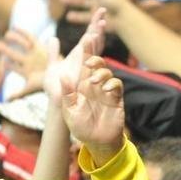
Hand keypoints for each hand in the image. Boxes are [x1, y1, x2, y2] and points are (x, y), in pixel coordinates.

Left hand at [0, 30, 48, 97]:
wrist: (64, 76)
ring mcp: (34, 53)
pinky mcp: (40, 46)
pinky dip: (22, 32)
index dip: (7, 65)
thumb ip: (19, 93)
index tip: (2, 63)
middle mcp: (28, 61)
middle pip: (14, 54)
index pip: (13, 67)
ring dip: (13, 39)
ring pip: (21, 44)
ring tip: (6, 35)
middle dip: (5, 50)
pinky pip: (30, 37)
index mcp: (26, 72)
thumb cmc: (49, 83)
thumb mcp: (32, 88)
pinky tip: (15, 27)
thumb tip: (5, 100)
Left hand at [59, 11, 124, 161]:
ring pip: (107, 72)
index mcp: (81, 85)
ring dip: (101, 72)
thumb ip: (67, 94)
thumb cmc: (80, 127)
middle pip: (97, 63)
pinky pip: (117, 85)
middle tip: (90, 50)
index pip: (84, 64)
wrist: (95, 142)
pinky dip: (112, 84)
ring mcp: (106, 91)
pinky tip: (105, 90)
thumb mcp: (69, 111)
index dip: (87, 50)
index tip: (87, 37)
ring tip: (93, 81)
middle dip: (95, 53)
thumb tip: (63, 76)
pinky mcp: (116, 99)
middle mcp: (94, 85)